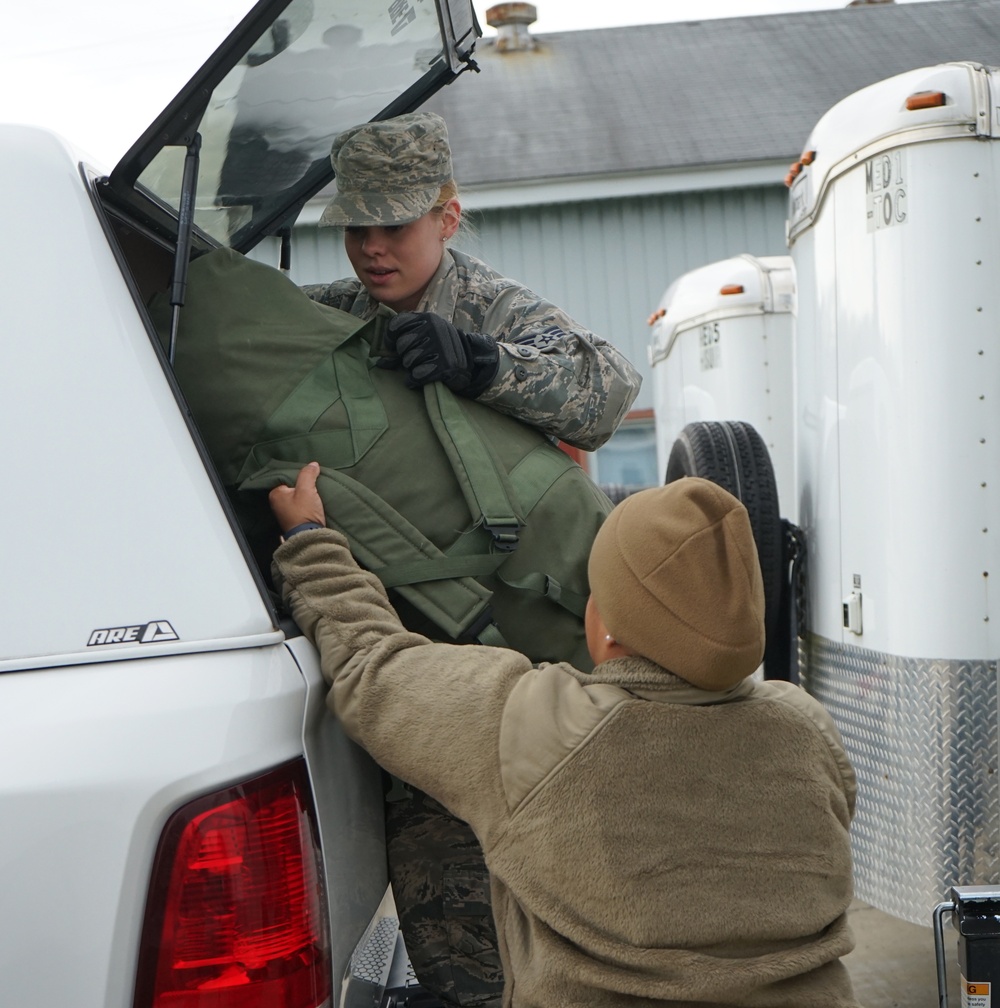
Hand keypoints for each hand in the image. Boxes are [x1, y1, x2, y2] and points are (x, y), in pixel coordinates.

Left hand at [268, 462, 325, 533]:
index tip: (308, 473)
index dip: (298, 474)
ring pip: (297, 496)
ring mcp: (285, 513)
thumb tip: (313, 464)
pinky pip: (300, 505)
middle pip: (292, 487)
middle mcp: (277, 503)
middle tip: (314, 481)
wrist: (310, 537)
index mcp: (275, 494)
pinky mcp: (294, 520)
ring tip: (316, 490)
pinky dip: (307, 502)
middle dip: (302, 484)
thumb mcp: (307, 489)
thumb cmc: (304, 512)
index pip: (285, 477)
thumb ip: (308, 474)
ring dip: (305, 493)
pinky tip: (315, 501)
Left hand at [379, 311, 498, 397]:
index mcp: (427, 319)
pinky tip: (424, 377)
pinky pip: (416, 376)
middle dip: (405, 356)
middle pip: (401, 345)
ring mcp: (439, 347)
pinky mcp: (442, 366)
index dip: (390, 338)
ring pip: (408, 361)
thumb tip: (380, 360)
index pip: (396, 325)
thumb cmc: (442, 349)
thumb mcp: (426, 336)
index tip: (393, 347)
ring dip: (412, 368)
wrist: (471, 362)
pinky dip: (416, 380)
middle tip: (417, 358)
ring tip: (424, 366)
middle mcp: (433, 330)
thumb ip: (403, 341)